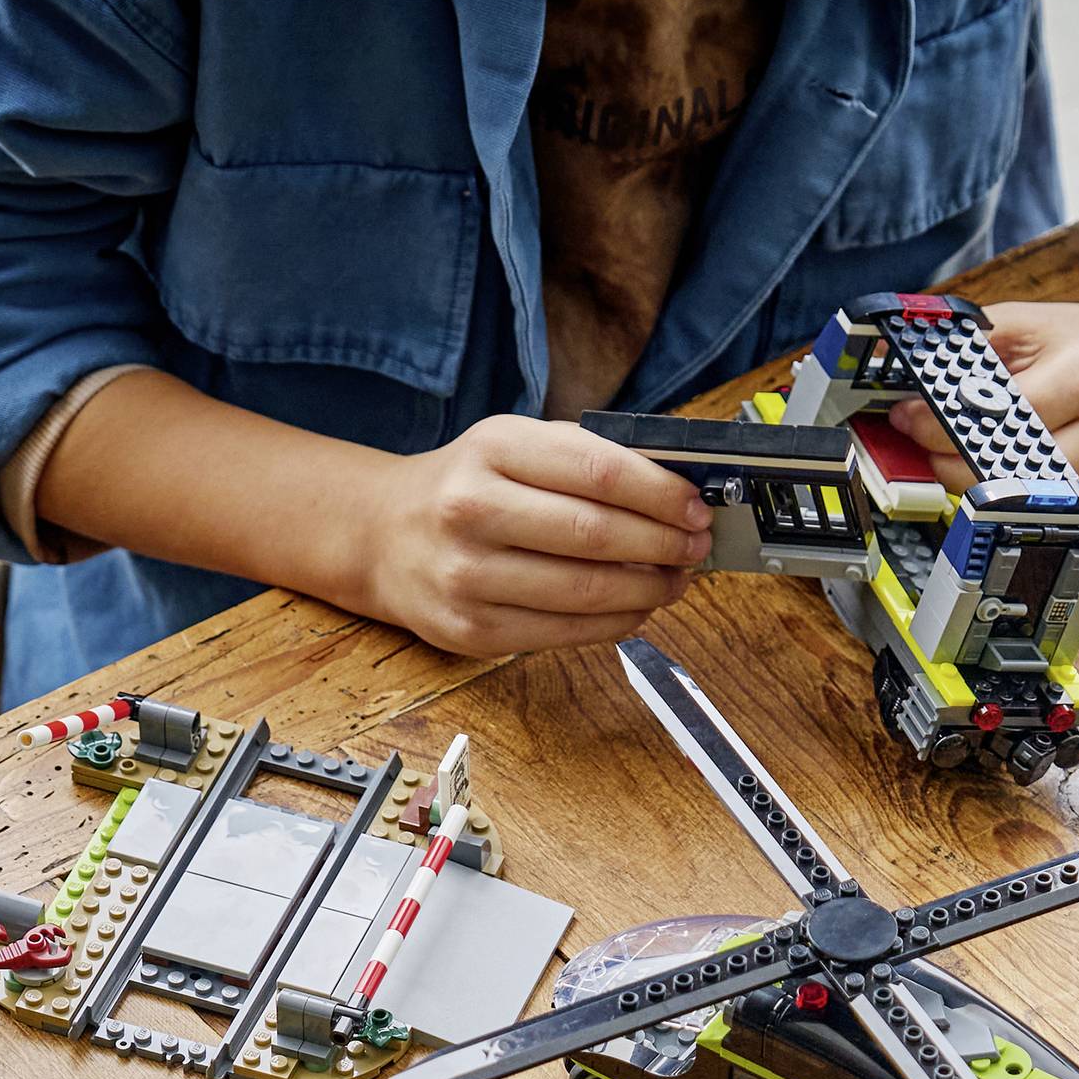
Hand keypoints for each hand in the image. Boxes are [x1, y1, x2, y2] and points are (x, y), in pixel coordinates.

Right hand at [352, 417, 711, 658]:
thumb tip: (677, 491)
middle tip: (696, 547)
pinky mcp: (472, 630)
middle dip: (665, 544)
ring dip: (650, 588)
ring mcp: (467, 575)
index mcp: (492, 449)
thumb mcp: (515, 446)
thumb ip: (588, 459)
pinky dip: (618, 621)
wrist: (381, 535)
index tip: (698, 507)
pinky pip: (567, 632)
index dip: (663, 494)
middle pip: (597, 534)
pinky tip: (637, 606)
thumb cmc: (467, 486)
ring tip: (675, 579)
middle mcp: (471, 509)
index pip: (600, 471)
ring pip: (587, 590)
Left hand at [886, 290, 1078, 531]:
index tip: (908, 420)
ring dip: (984, 493)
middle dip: (953, 463)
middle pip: (1012, 474)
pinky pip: (1060, 526)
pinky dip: (1025, 512)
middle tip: (926, 448)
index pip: (1000, 418)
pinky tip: (1009, 489)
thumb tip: (910, 377)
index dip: (942, 423)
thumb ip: (973, 344)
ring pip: (1033, 509)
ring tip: (964, 466)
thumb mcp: (1031, 323)